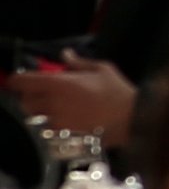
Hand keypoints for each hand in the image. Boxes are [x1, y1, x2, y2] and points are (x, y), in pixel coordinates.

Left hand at [11, 60, 128, 143]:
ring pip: (34, 115)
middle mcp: (52, 103)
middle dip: (30, 95)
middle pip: (25, 100)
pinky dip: (49, 121)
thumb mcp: (102, 69)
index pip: (24, 82)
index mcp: (59, 84)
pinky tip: (64, 117)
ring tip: (52, 105)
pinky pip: (46, 126)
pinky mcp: (62, 134)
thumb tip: (65, 54)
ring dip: (38, 109)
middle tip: (40, 92)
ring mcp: (55, 120)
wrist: (130, 120)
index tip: (23, 79)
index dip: (19, 80)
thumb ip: (78, 62)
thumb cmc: (118, 92)